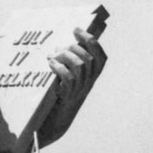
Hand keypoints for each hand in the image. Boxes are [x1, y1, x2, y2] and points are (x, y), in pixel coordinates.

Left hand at [38, 27, 106, 145]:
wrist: (53, 122)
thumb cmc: (58, 95)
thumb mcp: (67, 78)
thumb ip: (69, 63)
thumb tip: (62, 44)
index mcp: (92, 77)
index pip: (101, 57)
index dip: (91, 41)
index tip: (76, 30)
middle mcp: (89, 84)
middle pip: (89, 58)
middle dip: (72, 47)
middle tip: (57, 48)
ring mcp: (79, 91)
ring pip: (80, 66)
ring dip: (64, 56)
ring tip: (51, 56)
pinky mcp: (68, 97)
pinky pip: (68, 78)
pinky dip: (59, 67)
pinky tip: (51, 64)